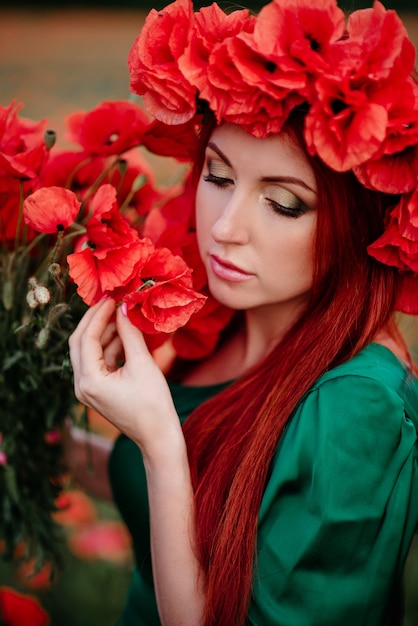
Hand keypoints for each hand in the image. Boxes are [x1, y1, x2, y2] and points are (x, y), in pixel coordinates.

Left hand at [69, 298, 180, 455]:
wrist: (158, 436)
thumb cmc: (153, 404)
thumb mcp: (143, 364)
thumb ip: (130, 333)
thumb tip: (124, 307)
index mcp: (88, 381)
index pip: (86, 338)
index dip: (98, 315)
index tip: (112, 297)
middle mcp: (81, 385)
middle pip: (80, 343)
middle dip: (95, 320)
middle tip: (110, 301)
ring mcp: (87, 389)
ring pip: (89, 351)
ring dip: (104, 332)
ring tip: (123, 314)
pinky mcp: (97, 390)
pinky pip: (99, 362)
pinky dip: (110, 346)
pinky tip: (125, 334)